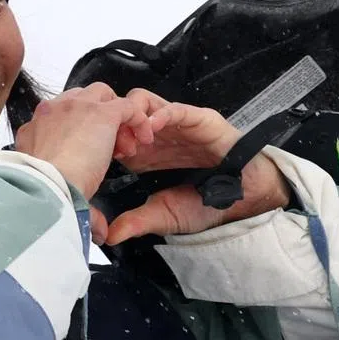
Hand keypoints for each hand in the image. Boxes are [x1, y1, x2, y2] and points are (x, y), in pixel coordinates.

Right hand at [14, 83, 157, 200]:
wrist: (46, 188)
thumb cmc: (43, 194)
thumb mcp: (54, 191)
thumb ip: (77, 203)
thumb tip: (99, 232)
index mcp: (35, 130)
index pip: (61, 118)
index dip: (80, 134)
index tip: (93, 156)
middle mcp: (51, 111)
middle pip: (82, 101)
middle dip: (99, 121)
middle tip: (112, 152)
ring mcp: (75, 107)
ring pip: (104, 96)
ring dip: (117, 119)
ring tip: (127, 148)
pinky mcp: (100, 112)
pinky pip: (126, 106)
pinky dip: (138, 120)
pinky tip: (143, 140)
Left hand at [102, 93, 290, 243]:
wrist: (242, 197)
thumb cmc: (206, 203)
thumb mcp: (164, 215)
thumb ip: (137, 221)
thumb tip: (110, 236)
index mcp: (145, 153)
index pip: (114, 134)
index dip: (102, 140)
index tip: (96, 156)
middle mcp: (157, 135)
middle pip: (124, 113)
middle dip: (114, 124)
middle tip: (112, 145)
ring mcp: (175, 125)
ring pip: (145, 103)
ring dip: (133, 116)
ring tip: (133, 139)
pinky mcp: (197, 119)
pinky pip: (175, 108)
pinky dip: (160, 113)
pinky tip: (152, 125)